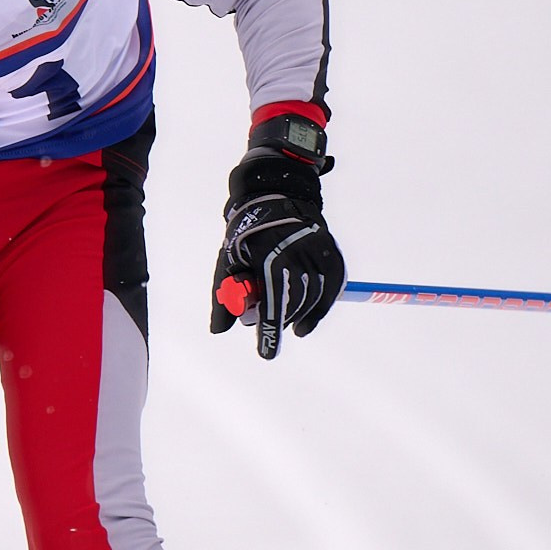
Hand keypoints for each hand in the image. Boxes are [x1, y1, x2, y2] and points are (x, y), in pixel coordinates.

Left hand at [210, 115, 343, 359]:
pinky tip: (305, 324)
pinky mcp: (331, 253)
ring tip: (288, 325)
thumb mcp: (228, 260)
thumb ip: (224, 296)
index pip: (272, 303)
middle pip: (294, 303)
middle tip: (270, 332)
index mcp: (269, 257)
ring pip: (314, 297)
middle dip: (281, 321)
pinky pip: (331, 288)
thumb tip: (219, 330)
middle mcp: (298, 254)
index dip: (269, 331)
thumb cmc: (246, 232)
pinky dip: (321, 308)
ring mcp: (317, 252)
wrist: (275, 195)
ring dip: (299, 317)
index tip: (266, 354)